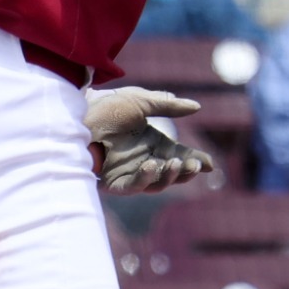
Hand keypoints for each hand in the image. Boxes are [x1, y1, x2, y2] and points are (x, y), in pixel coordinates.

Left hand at [83, 87, 213, 193]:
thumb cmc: (106, 106)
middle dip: (186, 171)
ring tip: (174, 163)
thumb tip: (196, 107)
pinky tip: (151, 165)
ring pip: (156, 184)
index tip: (210, 164)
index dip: (196, 161)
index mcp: (153, 144)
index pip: (180, 156)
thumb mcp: (141, 101)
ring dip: (169, 176)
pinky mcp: (113, 182)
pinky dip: (144, 179)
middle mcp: (144, 160)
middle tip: (195, 165)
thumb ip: (167, 105)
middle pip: (172, 173)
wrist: (77, 112)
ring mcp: (129, 172)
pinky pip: (132, 187)